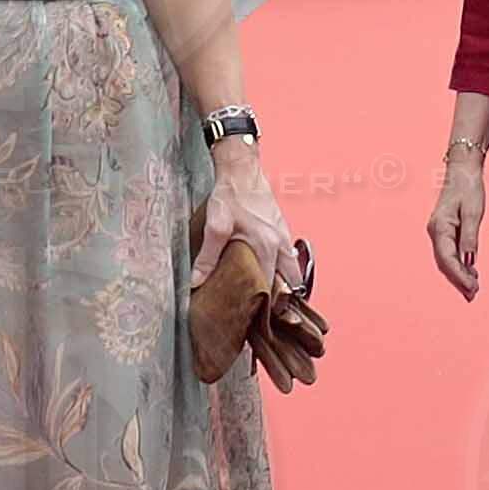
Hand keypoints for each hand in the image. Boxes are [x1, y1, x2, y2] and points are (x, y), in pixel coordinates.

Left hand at [199, 151, 293, 301]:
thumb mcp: (215, 226)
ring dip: (285, 283)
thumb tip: (197, 282)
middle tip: (269, 316)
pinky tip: (273, 271)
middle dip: (280, 299)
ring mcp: (282, 235)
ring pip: (291, 268)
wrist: (242, 168)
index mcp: (267, 248)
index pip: (271, 287)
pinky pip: (288, 254)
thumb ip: (208, 257)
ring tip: (275, 300)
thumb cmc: (231, 195)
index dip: (266, 306)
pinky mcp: (280, 226)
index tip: (260, 321)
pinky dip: (284, 267)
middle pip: (287, 281)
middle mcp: (280, 244)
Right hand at [428, 151, 484, 299]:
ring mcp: (439, 231)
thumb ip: (470, 237)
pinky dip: (460, 264)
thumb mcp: (473, 211)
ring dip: (459, 275)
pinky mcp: (445, 230)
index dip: (459, 276)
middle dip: (458, 280)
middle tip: (473, 295)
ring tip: (473, 288)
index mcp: (439, 227)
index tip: (472, 288)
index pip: (447, 259)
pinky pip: (450, 252)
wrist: (462, 169)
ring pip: (446, 260)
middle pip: (445, 263)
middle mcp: (435, 231)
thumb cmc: (468, 187)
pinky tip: (470, 272)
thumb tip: (469, 261)